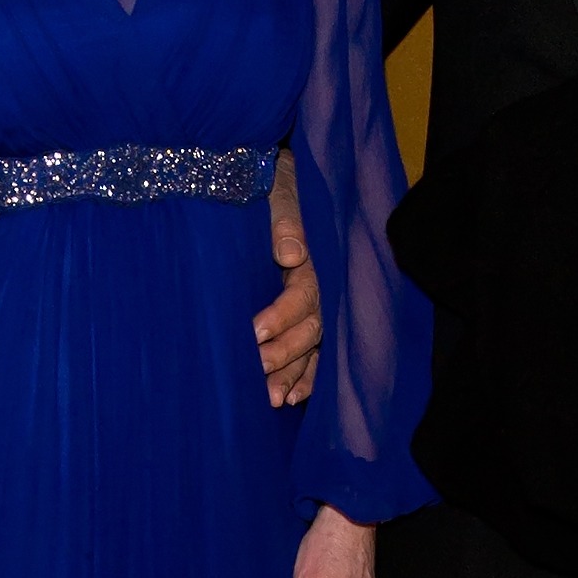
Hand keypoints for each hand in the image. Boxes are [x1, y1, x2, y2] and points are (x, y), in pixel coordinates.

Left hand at [255, 148, 322, 406]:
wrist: (278, 178)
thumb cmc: (273, 182)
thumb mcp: (278, 189)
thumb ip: (284, 219)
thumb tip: (290, 254)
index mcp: (316, 256)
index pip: (304, 293)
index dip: (282, 315)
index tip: (253, 332)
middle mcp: (324, 284)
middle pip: (313, 326)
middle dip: (286, 352)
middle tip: (256, 371)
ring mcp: (320, 302)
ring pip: (316, 346)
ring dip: (295, 374)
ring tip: (272, 399)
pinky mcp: (311, 314)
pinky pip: (319, 352)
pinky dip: (308, 377)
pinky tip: (292, 399)